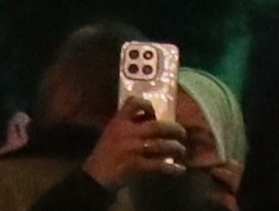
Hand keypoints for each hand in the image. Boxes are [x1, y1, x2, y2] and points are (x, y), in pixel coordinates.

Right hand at [82, 97, 196, 188]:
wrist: (96, 174)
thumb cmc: (105, 152)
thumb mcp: (113, 132)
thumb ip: (128, 125)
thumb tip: (150, 121)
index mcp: (119, 121)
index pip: (133, 103)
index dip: (147, 105)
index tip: (155, 114)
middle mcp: (128, 132)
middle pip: (155, 126)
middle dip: (172, 129)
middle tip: (182, 133)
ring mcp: (133, 148)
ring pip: (159, 145)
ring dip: (174, 148)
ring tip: (182, 150)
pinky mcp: (136, 164)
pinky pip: (158, 165)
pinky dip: (171, 168)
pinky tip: (179, 169)